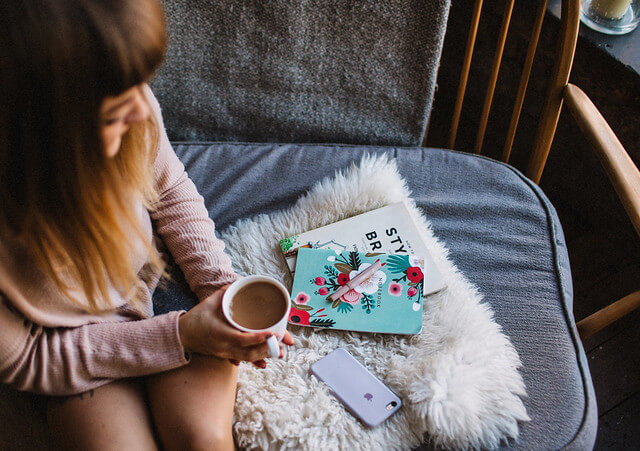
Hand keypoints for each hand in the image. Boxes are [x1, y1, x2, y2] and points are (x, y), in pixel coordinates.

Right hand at [178, 286, 294, 367]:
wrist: (181, 336)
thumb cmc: (195, 318)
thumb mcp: (209, 302)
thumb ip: (224, 292)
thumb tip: (239, 282)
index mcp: (220, 333)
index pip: (242, 338)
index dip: (258, 338)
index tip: (272, 334)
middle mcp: (223, 346)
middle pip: (249, 353)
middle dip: (267, 349)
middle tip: (282, 344)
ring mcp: (224, 353)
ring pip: (247, 358)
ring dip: (263, 355)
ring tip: (279, 351)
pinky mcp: (225, 356)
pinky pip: (242, 360)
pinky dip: (254, 359)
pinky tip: (265, 360)